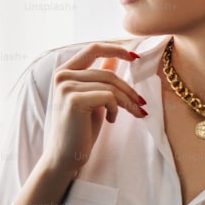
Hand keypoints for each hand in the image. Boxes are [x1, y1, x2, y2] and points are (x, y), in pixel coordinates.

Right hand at [39, 43, 146, 175]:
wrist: (65, 156)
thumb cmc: (79, 128)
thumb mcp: (91, 99)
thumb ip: (98, 78)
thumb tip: (115, 59)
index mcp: (64, 71)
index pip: (93, 49)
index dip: (116, 49)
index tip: (135, 57)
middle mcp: (62, 76)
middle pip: (107, 72)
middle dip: (129, 89)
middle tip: (142, 104)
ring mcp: (66, 87)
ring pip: (110, 85)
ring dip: (127, 101)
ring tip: (133, 113)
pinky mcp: (74, 100)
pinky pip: (108, 97)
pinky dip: (116, 109)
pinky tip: (110, 120)